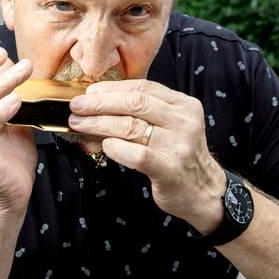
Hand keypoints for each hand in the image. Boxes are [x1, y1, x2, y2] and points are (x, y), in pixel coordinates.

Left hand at [67, 80, 224, 229]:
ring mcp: (179, 145)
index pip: (143, 87)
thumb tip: (96, 106)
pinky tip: (103, 145)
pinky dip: (116, 148)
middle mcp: (184, 121)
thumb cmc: (177, 157)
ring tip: (79, 125)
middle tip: (76, 107)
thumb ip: (142, 114)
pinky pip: (138, 154)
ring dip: (99, 124)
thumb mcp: (169, 127)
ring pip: (131, 126)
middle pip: (135, 103)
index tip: (89, 92)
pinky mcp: (171, 169)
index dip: (113, 88)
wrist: (202, 191)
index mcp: (183, 105)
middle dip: (100, 103)